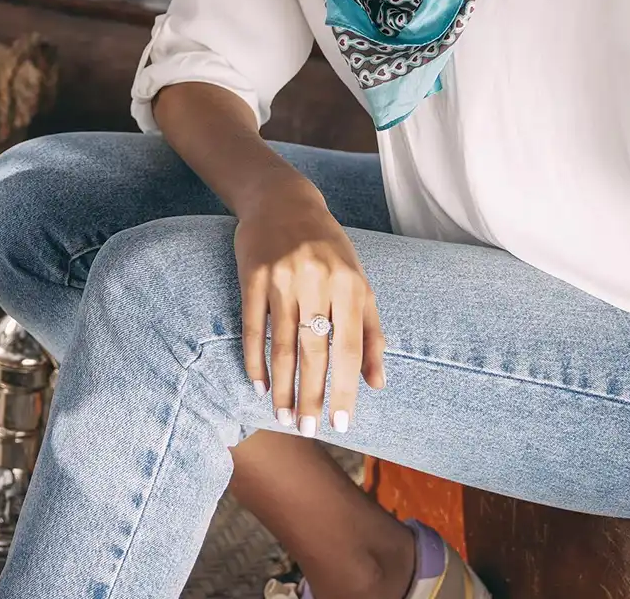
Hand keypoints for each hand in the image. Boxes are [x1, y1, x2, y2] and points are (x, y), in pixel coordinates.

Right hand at [235, 189, 384, 436]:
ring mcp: (281, 278)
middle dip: (311, 396)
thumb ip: (371, 333)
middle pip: (314, 351)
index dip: (346, 390)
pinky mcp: (252, 275)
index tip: (342, 425)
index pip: (349, 349)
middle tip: (307, 430)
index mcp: (350, 285)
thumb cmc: (328, 249)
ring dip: (282, 385)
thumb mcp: (358, 283)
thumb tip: (377, 384)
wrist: (283, 201)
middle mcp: (317, 281)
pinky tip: (258, 384)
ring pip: (282, 343)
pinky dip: (254, 358)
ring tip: (282, 415)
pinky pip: (251, 325)